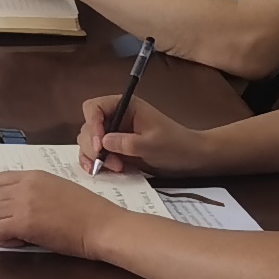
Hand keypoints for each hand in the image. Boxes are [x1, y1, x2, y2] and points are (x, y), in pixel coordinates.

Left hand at [0, 171, 112, 255]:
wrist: (103, 226)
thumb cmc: (89, 211)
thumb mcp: (58, 189)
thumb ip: (35, 192)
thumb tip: (16, 204)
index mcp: (33, 175)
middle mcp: (24, 186)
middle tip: (4, 226)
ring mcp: (23, 203)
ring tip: (13, 235)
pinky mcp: (24, 223)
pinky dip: (1, 238)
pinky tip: (17, 242)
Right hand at [76, 89, 211, 180]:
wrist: (190, 159)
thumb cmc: (175, 144)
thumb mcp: (153, 144)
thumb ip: (127, 143)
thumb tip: (103, 143)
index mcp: (125, 106)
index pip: (94, 107)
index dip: (92, 124)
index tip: (100, 144)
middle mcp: (115, 118)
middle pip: (88, 127)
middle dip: (93, 145)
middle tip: (107, 161)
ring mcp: (113, 134)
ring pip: (88, 142)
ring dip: (94, 157)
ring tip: (114, 168)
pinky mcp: (114, 150)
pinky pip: (95, 155)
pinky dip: (94, 163)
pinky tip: (101, 171)